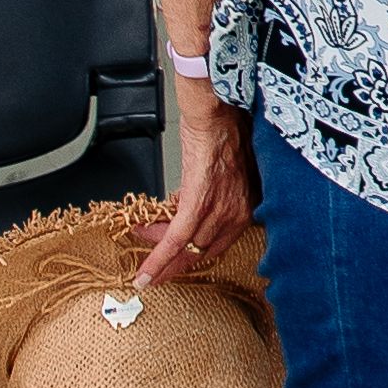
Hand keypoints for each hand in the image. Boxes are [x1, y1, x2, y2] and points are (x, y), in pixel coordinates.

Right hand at [137, 85, 255, 286]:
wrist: (216, 113)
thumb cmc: (225, 132)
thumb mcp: (228, 171)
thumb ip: (217, 193)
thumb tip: (191, 202)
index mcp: (247, 206)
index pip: (219, 243)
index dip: (194, 251)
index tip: (177, 256)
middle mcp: (237, 213)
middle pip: (202, 250)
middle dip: (174, 257)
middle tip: (154, 262)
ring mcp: (219, 210)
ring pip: (186, 246)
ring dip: (158, 248)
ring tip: (141, 239)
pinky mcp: (198, 202)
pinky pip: (176, 238)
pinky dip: (158, 259)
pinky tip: (145, 274)